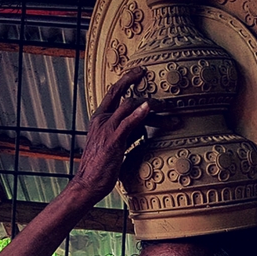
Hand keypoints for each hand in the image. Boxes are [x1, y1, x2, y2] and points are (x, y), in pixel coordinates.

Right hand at [69, 67, 153, 198]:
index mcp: (99, 119)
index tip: (140, 72)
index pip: (113, 92)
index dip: (127, 79)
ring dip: (152, 105)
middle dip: (144, 90)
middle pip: (125, 96)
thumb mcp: (115, 144)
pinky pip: (127, 123)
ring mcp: (107, 129)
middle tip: (160, 88)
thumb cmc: (101, 167)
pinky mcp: (113, 140)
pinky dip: (139, 114)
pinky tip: (148, 108)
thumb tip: (143, 126)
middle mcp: (102, 119)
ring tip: (169, 109)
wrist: (87, 183)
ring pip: (130, 106)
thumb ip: (127, 132)